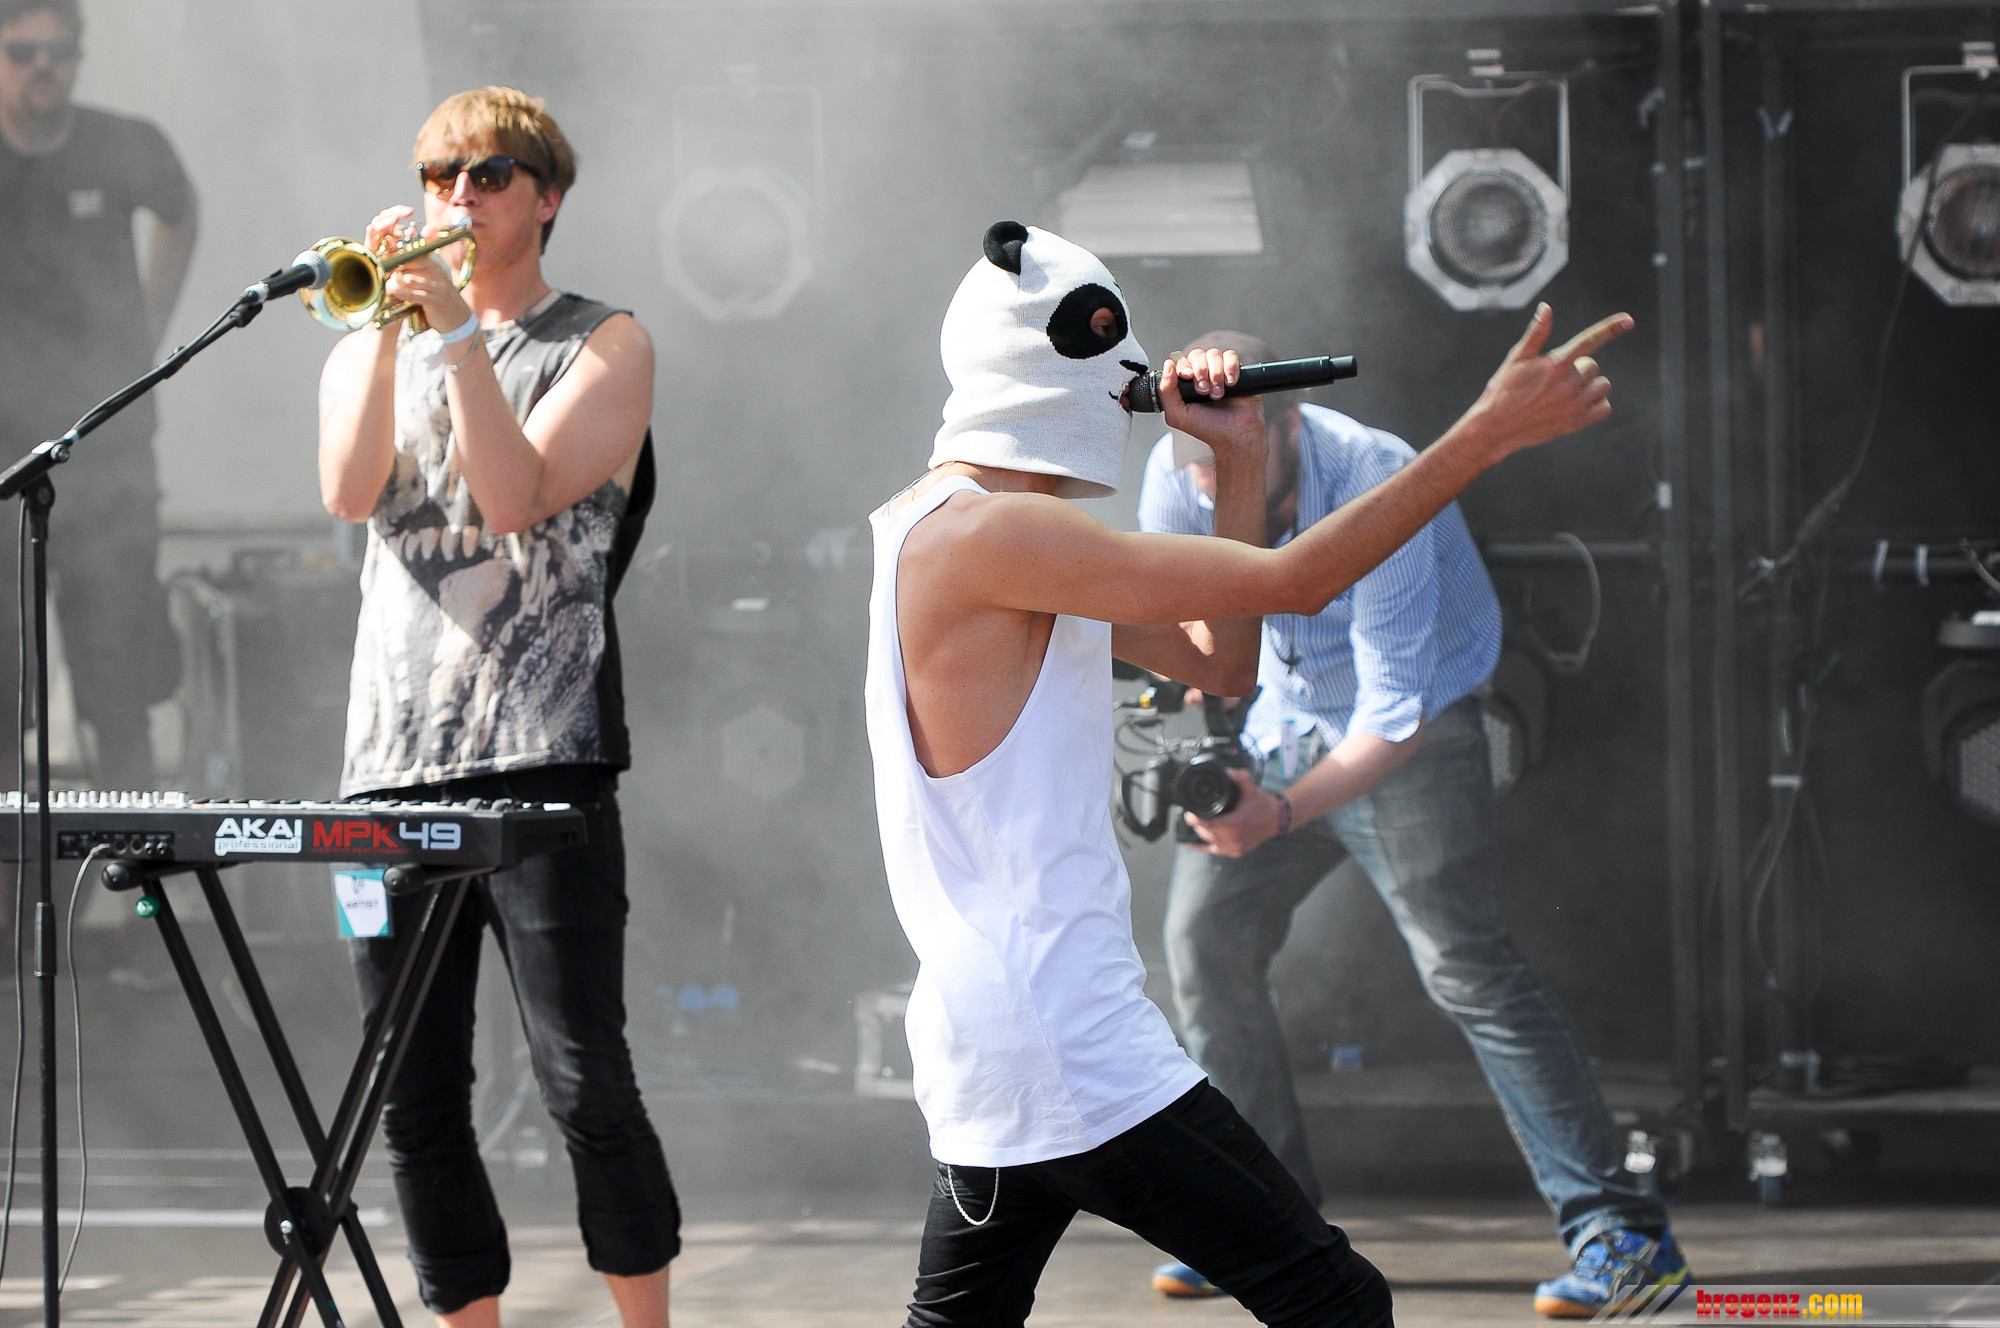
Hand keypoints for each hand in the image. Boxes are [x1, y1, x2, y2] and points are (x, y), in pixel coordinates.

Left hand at [365, 206, 473, 335]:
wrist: (458, 317)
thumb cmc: (437, 299)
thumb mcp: (428, 282)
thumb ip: (413, 273)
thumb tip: (392, 269)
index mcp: (431, 265)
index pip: (410, 254)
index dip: (394, 253)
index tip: (381, 252)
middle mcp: (435, 272)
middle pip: (408, 263)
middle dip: (391, 266)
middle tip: (378, 270)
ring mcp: (437, 286)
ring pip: (409, 279)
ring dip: (394, 282)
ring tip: (383, 285)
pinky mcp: (436, 300)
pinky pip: (416, 294)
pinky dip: (404, 293)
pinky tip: (395, 292)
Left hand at [1159, 347, 1265, 472]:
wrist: (1234, 435)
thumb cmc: (1206, 428)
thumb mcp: (1177, 415)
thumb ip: (1166, 391)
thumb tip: (1168, 365)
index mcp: (1185, 383)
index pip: (1179, 360)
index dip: (1183, 365)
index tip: (1188, 377)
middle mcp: (1201, 374)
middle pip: (1196, 354)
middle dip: (1200, 371)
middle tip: (1204, 391)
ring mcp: (1219, 371)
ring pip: (1214, 354)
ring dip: (1215, 373)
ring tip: (1218, 394)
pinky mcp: (1237, 372)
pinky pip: (1231, 356)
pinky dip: (1230, 367)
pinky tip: (1231, 384)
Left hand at [1183, 769, 1283, 857]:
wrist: (1277, 819)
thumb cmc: (1263, 804)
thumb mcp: (1251, 788)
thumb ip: (1239, 777)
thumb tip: (1225, 771)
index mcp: (1236, 824)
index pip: (1208, 825)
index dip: (1195, 820)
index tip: (1189, 813)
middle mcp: (1234, 838)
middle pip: (1206, 833)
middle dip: (1197, 824)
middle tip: (1191, 814)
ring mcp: (1235, 847)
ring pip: (1209, 841)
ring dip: (1200, 832)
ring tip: (1196, 822)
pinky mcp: (1236, 852)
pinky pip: (1214, 850)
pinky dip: (1202, 846)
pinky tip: (1191, 842)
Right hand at [1460, 305, 1633, 461]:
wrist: (1496, 428)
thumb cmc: (1503, 390)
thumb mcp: (1516, 358)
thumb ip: (1536, 333)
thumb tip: (1546, 307)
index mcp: (1556, 364)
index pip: (1590, 340)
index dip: (1611, 328)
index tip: (1628, 320)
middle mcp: (1569, 383)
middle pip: (1592, 365)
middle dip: (1578, 368)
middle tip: (1554, 379)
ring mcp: (1575, 404)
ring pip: (1602, 386)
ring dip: (1589, 386)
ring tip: (1566, 392)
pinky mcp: (1577, 422)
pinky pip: (1604, 407)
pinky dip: (1596, 404)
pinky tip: (1577, 404)